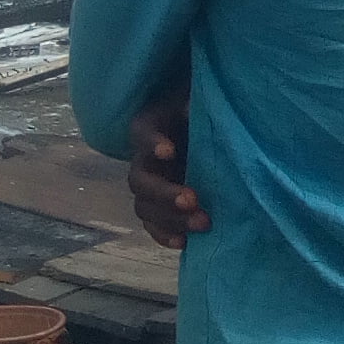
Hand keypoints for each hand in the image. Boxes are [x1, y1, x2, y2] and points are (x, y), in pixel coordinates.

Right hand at [126, 81, 207, 247]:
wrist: (200, 131)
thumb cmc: (199, 110)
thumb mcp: (197, 100)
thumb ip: (195, 103)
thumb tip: (192, 108)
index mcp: (148, 128)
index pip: (142, 134)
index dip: (151, 144)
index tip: (169, 151)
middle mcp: (142, 160)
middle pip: (140, 181)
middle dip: (165, 193)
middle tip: (193, 199)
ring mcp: (149, 186)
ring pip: (145, 208)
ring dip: (171, 219)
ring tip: (203, 223)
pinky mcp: (158, 207)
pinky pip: (153, 226)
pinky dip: (165, 236)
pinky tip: (184, 243)